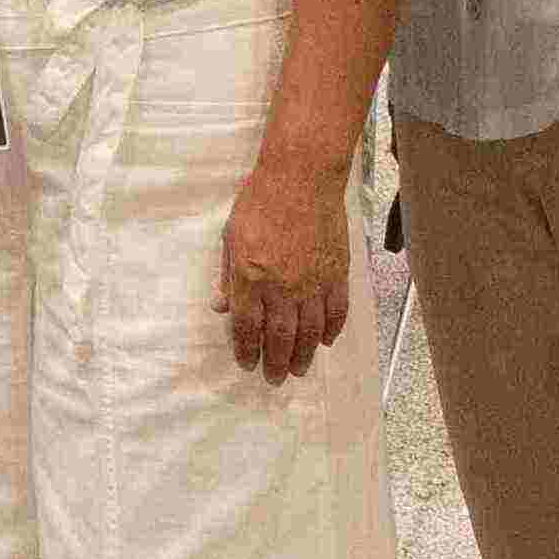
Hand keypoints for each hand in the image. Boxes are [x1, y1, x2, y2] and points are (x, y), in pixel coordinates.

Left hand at [215, 162, 352, 381]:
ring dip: (305, 354)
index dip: (247, 349)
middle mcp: (283, 286)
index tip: (247, 364)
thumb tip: (222, 307)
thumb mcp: (230, 237)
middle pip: (281, 336)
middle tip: (276, 379)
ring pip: (311, 330)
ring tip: (300, 370)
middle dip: (277, 362)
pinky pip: (337, 309)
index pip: (248, 325)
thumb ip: (228, 276)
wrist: (301, 178)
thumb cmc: (259, 203)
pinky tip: (326, 341)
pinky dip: (332, 329)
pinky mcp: (337, 272)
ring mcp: (313, 281)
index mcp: (250, 277)